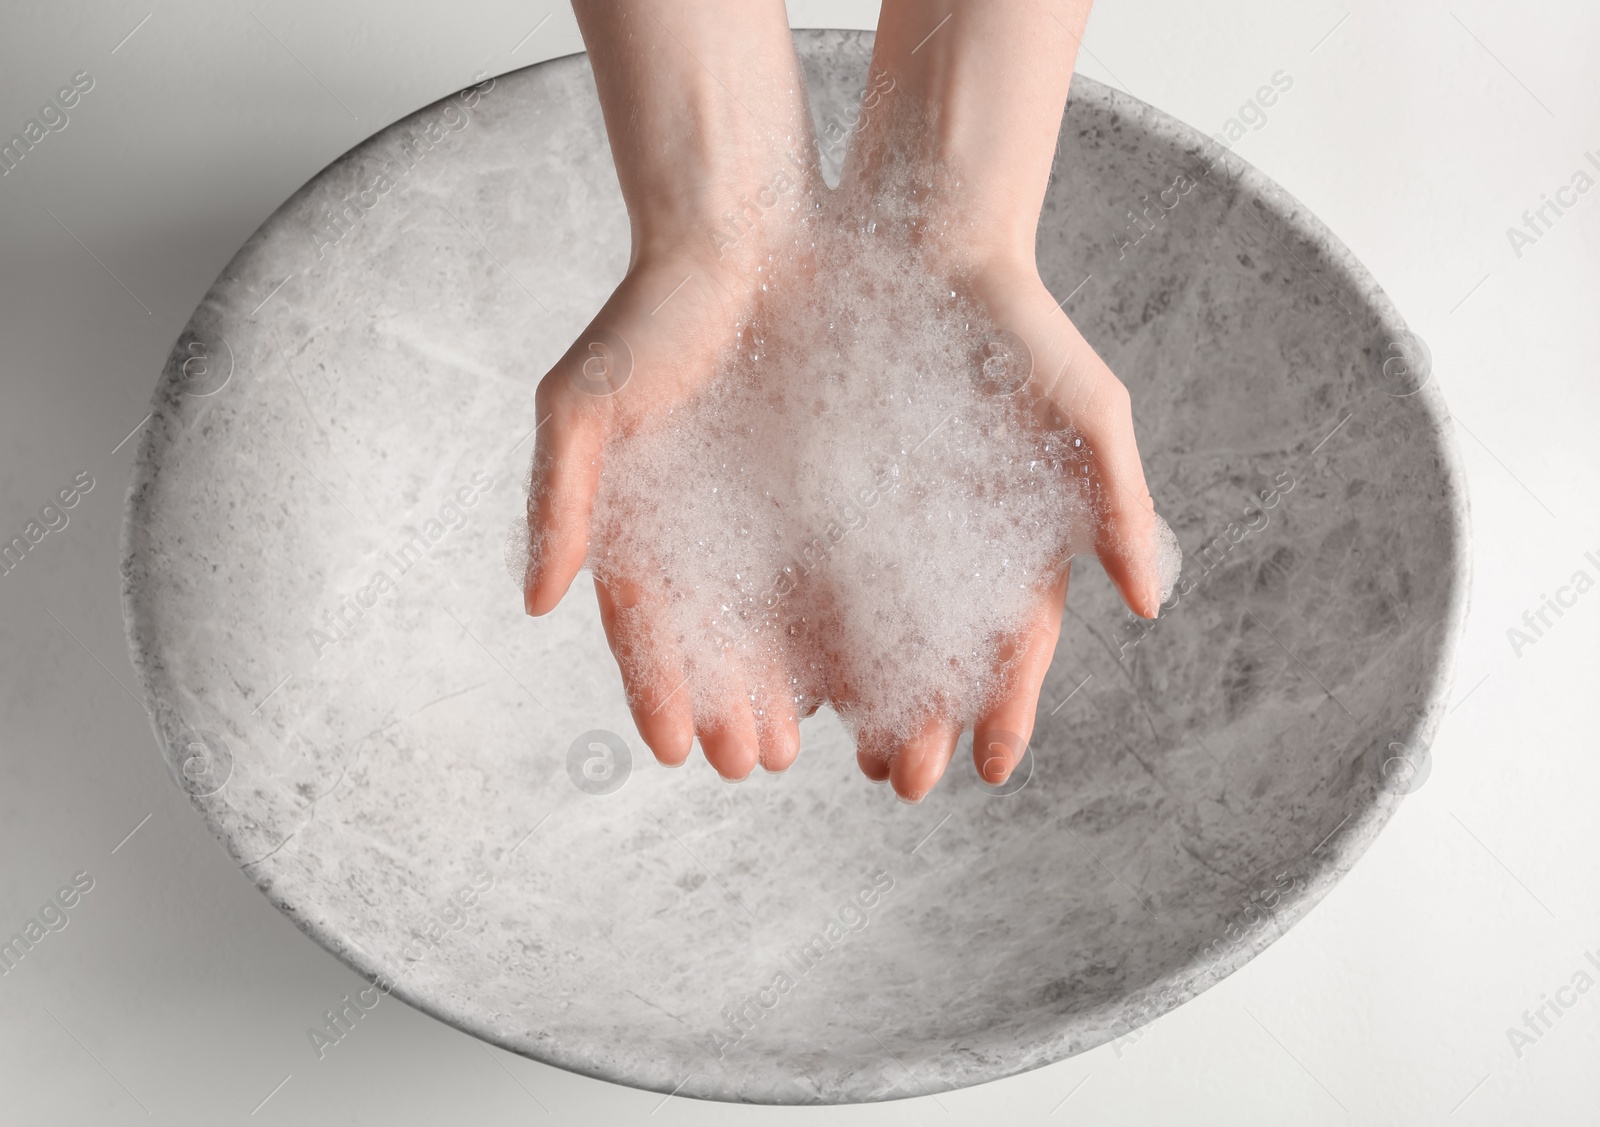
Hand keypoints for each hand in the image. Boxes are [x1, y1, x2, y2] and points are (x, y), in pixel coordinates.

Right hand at [519, 0, 820, 779]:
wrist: (747, 235)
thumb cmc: (650, 313)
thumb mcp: (583, 404)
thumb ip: (560, 499)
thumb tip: (535, 602)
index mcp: (639, 522)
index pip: (645, 628)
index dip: (657, 690)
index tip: (677, 748)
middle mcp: (704, 528)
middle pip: (715, 641)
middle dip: (731, 707)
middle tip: (754, 762)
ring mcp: (767, 512)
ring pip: (777, 620)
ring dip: (785, 687)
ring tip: (804, 744)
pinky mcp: (829, 490)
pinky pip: (835, 571)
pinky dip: (840, 626)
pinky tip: (857, 674)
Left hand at [841, 0, 1165, 800]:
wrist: (923, 238)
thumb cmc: (1020, 325)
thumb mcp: (1086, 408)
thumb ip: (1119, 503)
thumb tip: (1148, 607)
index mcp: (1011, 537)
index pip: (1012, 644)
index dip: (1007, 706)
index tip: (993, 768)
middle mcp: (940, 540)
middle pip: (930, 651)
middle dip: (918, 720)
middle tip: (898, 780)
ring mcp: (873, 517)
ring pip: (861, 626)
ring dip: (852, 692)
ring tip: (835, 749)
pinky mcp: (810, 486)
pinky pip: (800, 571)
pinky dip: (796, 623)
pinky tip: (782, 671)